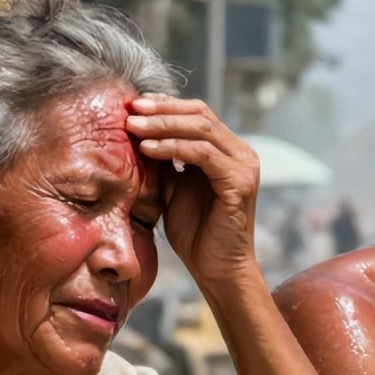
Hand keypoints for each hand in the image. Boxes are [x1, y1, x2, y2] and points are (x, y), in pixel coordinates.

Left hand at [127, 95, 260, 284]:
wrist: (217, 270)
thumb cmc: (196, 233)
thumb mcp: (173, 187)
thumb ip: (165, 160)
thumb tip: (137, 130)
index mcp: (228, 151)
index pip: (198, 113)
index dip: (166, 104)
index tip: (134, 104)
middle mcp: (241, 153)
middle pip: (200, 114)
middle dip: (162, 109)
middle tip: (130, 109)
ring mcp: (244, 166)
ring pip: (201, 128)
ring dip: (163, 125)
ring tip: (132, 127)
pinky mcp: (240, 182)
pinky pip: (202, 154)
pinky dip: (173, 148)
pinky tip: (148, 149)